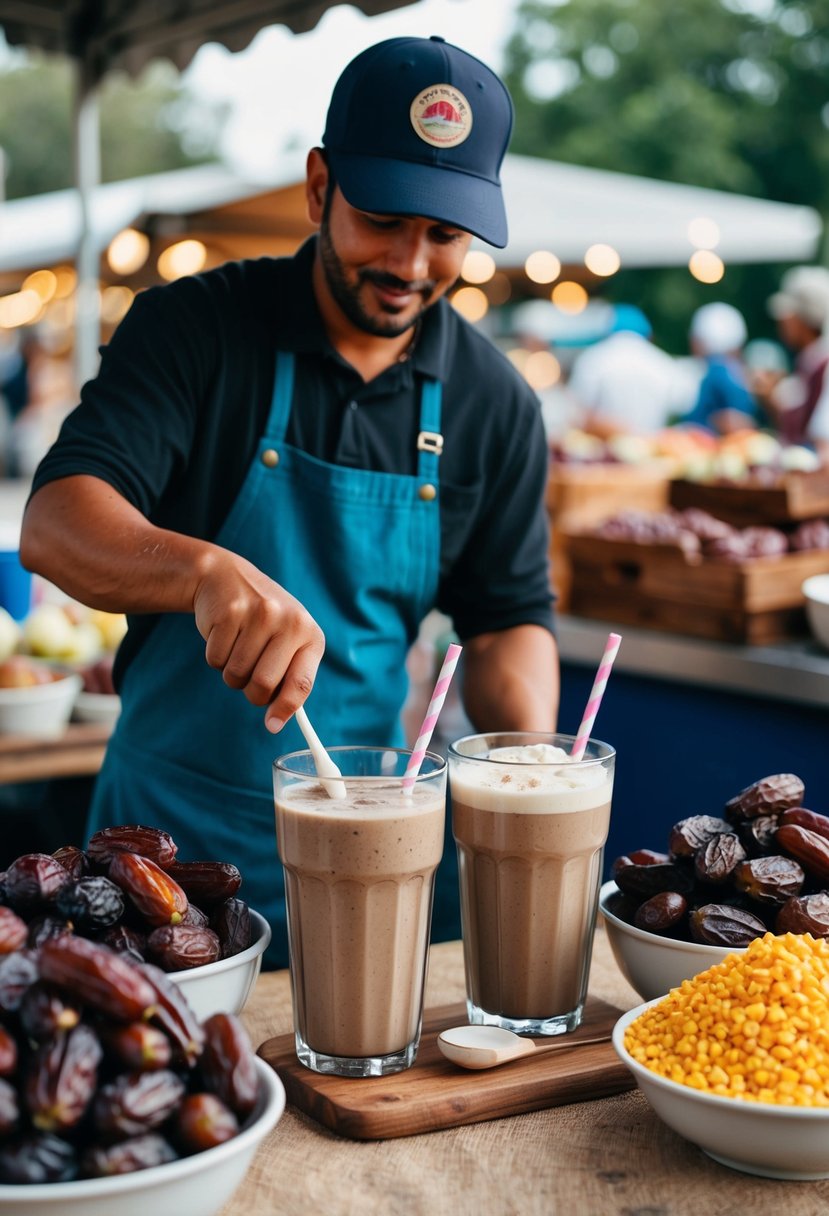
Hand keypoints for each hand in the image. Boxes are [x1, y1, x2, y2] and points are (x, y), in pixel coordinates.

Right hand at [192, 550, 324, 731]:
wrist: (226, 576)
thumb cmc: (262, 621)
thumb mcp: (286, 641)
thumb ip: (288, 678)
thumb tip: (275, 723)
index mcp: (310, 635)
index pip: (301, 683)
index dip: (286, 709)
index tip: (272, 726)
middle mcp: (289, 622)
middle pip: (263, 685)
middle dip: (251, 692)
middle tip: (249, 676)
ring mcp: (259, 615)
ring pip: (236, 675)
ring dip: (231, 673)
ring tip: (238, 647)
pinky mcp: (229, 613)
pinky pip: (215, 660)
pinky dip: (215, 656)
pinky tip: (224, 633)